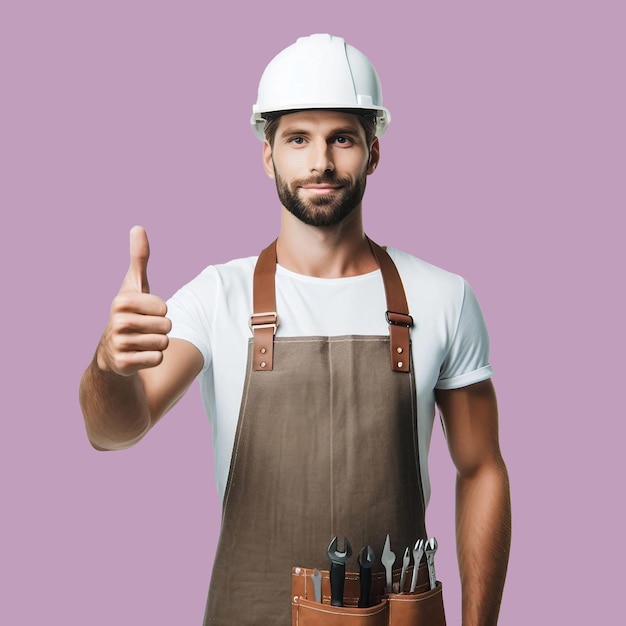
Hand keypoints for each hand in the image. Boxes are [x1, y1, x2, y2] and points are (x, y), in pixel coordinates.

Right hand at [96, 226, 171, 375]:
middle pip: (166, 326)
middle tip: (144, 329)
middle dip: (161, 329)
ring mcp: (118, 345)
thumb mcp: (134, 285)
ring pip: (163, 344)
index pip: (164, 307)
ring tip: (141, 341)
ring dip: (157, 344)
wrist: (112, 350)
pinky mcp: (123, 365)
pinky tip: (139, 355)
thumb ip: (139, 258)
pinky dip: (153, 358)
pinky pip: (157, 359)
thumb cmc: (130, 312)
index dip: (160, 311)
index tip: (145, 312)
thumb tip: (138, 227)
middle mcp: (117, 323)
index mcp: (121, 302)